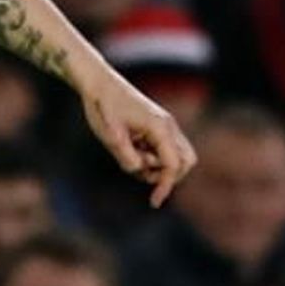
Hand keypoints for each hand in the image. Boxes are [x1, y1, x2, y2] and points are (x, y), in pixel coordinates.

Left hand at [78, 68, 198, 206]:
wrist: (99, 83)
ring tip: (127, 154)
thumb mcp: (110, 134)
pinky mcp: (157, 128)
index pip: (173, 165)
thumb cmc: (103, 106)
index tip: (154, 202)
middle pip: (185, 162)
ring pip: (176, 157)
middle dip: (167, 175)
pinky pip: (163, 151)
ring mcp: (164, 126)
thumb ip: (126, 155)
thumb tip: (138, 170)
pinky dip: (151, 158)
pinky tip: (129, 148)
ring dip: (156, 167)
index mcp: (159, 127)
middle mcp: (168, 126)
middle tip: (140, 172)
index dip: (165, 186)